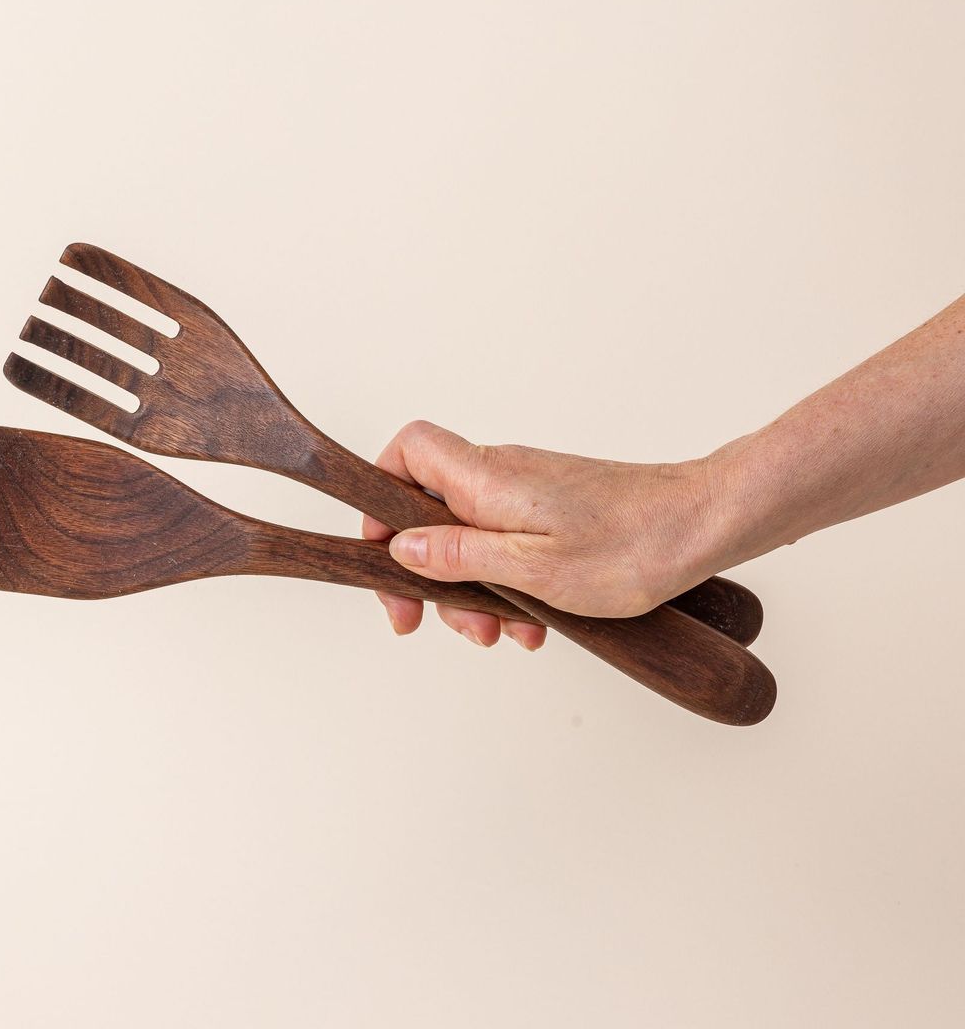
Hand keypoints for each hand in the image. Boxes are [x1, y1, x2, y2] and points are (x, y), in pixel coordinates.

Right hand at [363, 421, 721, 650]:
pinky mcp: (552, 509)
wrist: (704, 525)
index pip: (407, 451)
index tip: (383, 553)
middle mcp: (501, 475)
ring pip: (470, 534)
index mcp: (486, 479)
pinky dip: (507, 583)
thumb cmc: (631, 546)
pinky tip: (532, 623)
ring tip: (499, 634)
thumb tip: (401, 548)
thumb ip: (460, 556)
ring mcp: (527, 491)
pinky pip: (507, 543)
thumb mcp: (532, 569)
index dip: (380, 495)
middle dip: (426, 570)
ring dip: (471, 589)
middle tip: (429, 620)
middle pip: (430, 508)